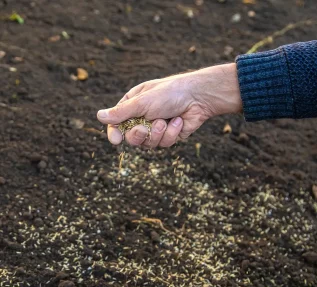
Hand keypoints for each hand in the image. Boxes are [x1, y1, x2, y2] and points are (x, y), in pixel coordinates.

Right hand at [97, 63, 241, 147]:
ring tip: (167, 120)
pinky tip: (179, 121)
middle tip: (145, 127)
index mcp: (133, 105)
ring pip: (148, 144)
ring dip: (158, 133)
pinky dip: (172, 134)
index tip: (115, 140)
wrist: (198, 97)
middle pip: (131, 138)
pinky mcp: (170, 135)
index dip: (115, 133)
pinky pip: (165, 143)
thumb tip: (99, 117)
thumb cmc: (169, 93)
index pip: (117, 123)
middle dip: (139, 135)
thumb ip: (121, 112)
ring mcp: (156, 127)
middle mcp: (143, 117)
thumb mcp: (143, 102)